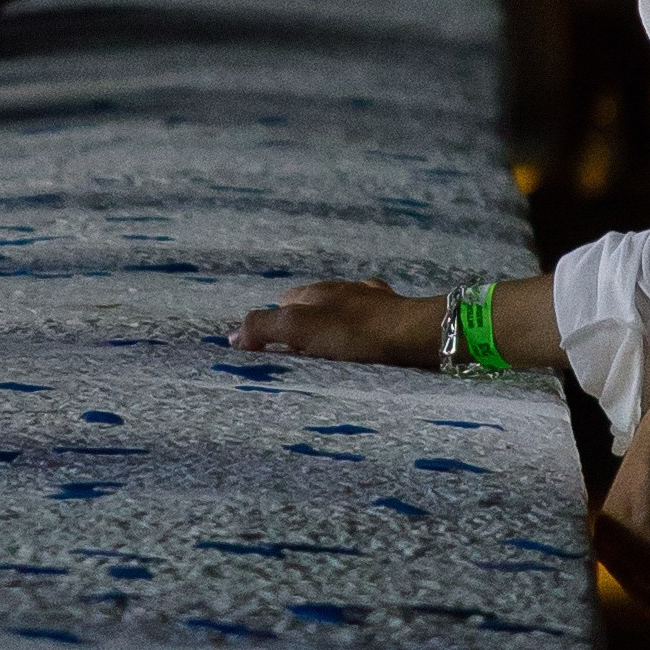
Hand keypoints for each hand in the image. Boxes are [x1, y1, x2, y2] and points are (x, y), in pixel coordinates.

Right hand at [232, 278, 442, 365]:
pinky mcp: (400, 317)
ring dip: (338, 331)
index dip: (274, 325)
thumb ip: (264, 327)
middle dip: (305, 327)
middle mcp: (346, 290)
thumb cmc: (356, 332)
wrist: (417, 335)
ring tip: (335, 358)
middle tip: (302, 359)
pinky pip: (377, 325)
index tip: (272, 352)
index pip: (283, 303)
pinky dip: (368, 336)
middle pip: (315, 307)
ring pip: (347, 314)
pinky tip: (371, 349)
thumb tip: (232, 335)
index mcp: (318, 291)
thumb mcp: (300, 327)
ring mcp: (376, 301)